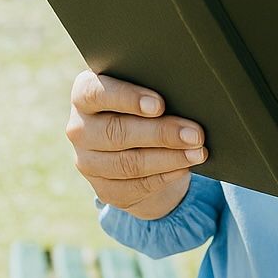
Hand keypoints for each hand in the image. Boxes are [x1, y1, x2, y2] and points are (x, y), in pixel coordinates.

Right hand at [66, 71, 206, 219]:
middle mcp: (79, 128)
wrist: (137, 147)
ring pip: (128, 163)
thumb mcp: (145, 92)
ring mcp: (88, 162)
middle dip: (161, 134)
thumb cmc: (145, 107)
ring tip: (198, 152)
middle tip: (195, 134)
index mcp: (84, 95)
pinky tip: (184, 167)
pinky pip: (136, 185)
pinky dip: (165, 176)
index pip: (95, 93)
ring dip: (169, 158)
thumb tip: (186, 95)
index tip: (159, 105)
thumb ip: (154, 88)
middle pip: (117, 132)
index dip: (127, 98)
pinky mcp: (104, 189)